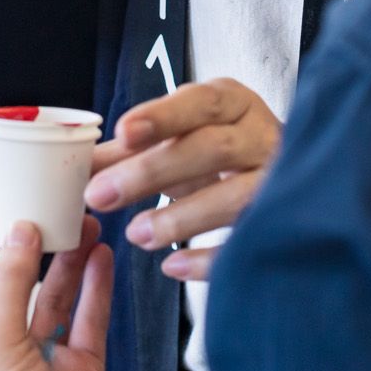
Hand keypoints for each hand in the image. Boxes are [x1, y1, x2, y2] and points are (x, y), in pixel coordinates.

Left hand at [0, 191, 114, 370]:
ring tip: (84, 222)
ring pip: (53, 295)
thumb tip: (20, 231)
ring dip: (66, 260)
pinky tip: (102, 256)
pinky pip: (87, 318)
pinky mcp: (78, 369)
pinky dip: (95, 287)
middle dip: (26, 244)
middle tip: (43, 204)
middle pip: (9, 281)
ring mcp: (39, 358)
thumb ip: (10, 285)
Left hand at [84, 79, 280, 280]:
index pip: (199, 103)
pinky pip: (250, 243)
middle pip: (212, 149)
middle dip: (152, 172)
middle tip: (99, 196)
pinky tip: (173, 267)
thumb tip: (78, 165)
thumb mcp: (179, 138)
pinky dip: (210, 258)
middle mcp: (262, 136)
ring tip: (135, 234)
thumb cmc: (219, 150)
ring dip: (180, 217)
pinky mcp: (287, 223)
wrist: (292, 176)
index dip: (162, 117)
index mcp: (233, 103)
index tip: (122, 133)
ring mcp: (280, 180)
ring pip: (236, 197)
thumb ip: (131, 148)